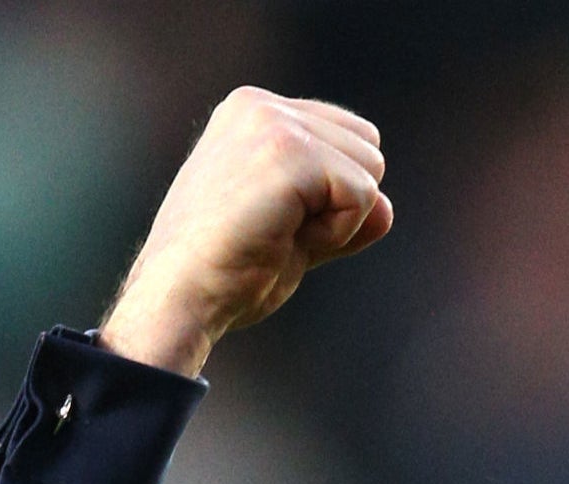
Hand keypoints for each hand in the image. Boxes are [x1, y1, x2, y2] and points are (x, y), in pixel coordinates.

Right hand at [99, 89, 391, 376]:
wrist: (182, 295)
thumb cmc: (228, 271)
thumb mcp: (294, 232)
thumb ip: (339, 212)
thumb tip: (386, 208)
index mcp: (254, 111)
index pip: (348, 137)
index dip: (332, 196)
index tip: (278, 221)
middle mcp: (262, 104)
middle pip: (369, 147)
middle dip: (342, 203)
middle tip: (281, 231)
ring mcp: (273, 123)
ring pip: (371, 168)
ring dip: (339, 219)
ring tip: (279, 233)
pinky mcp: (289, 152)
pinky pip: (364, 195)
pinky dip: (338, 232)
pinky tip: (284, 239)